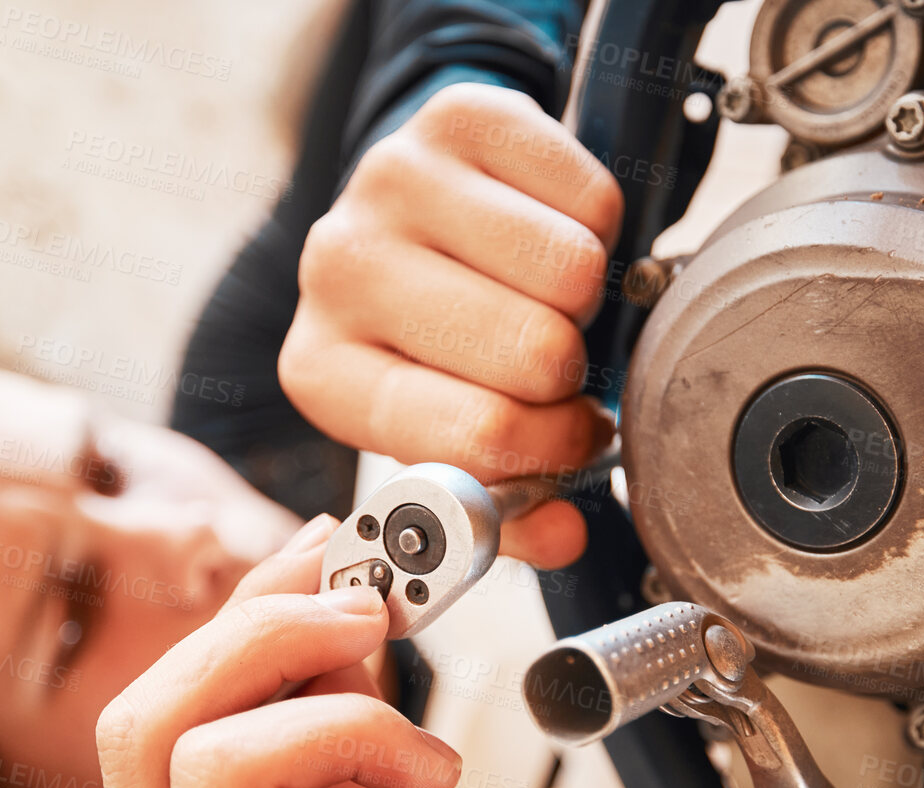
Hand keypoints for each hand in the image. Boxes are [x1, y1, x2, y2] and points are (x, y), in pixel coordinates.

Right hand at [97, 515, 612, 787]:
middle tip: (371, 623)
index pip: (144, 722)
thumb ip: (347, 759)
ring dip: (354, 726)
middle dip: (268, 631)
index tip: (324, 562)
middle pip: (150, 723)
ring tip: (429, 777)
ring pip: (222, 762)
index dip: (237, 618)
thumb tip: (341, 632)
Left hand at [280, 84, 622, 569]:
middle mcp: (339, 269)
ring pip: (573, 272)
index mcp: (323, 373)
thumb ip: (502, 506)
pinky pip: (592, 199)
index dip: (551, 448)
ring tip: (545, 299)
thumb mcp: (448, 436)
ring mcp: (391, 181)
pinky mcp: (458, 116)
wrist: (417, 213)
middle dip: (570, 372)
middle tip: (552, 363)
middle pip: (536, 352)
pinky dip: (599, 228)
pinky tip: (550, 236)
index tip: (571, 439)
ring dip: (585, 299)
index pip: (477, 434)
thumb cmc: (437, 342)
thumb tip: (563, 534)